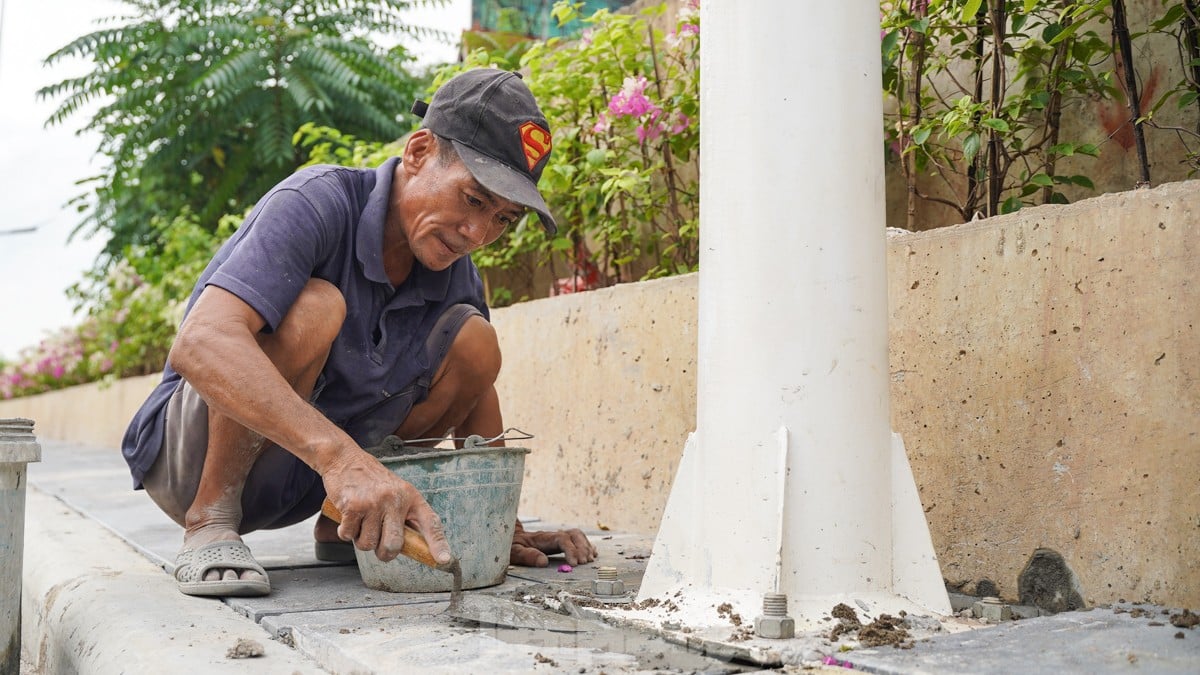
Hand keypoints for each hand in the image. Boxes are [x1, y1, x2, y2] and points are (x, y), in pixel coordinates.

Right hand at [321, 448, 452, 564]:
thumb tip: (411, 547)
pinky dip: (346, 532)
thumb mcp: (396, 492)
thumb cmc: (372, 481)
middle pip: (393, 545)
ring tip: (362, 522)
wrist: (345, 459)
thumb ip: (404, 516)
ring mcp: (374, 502)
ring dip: (361, 540)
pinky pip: (349, 536)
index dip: (438, 543)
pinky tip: (348, 516)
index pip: (430, 522)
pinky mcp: (353, 506)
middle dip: (384, 554)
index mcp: (411, 497)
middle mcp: (395, 500)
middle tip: (378, 548)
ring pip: (368, 544)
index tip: (444, 560)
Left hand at [509, 520, 597, 566]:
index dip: (571, 550)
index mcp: (543, 538)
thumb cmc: (512, 546)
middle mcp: (552, 535)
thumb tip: (543, 562)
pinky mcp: (560, 541)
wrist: (509, 537)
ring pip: (578, 535)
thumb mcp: (514, 552)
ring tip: (590, 560)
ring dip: (586, 547)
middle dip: (582, 548)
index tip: (575, 564)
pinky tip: (592, 554)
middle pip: (574, 534)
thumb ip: (527, 556)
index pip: (562, 539)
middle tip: (585, 563)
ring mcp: (557, 537)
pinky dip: (586, 546)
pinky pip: (577, 539)